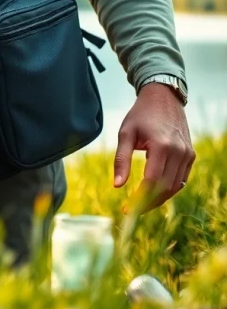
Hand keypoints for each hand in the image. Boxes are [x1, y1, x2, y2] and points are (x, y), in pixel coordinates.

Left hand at [113, 83, 194, 210]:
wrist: (163, 99)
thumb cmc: (140, 115)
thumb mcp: (125, 134)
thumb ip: (121, 160)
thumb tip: (117, 186)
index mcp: (162, 145)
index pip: (152, 181)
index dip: (140, 198)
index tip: (127, 208)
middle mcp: (179, 151)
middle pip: (165, 187)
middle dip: (149, 203)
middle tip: (132, 210)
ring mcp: (188, 154)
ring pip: (175, 186)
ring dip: (159, 198)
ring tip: (141, 204)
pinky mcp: (191, 155)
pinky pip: (181, 179)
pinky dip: (168, 189)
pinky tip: (154, 193)